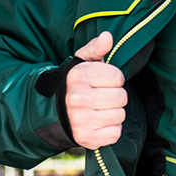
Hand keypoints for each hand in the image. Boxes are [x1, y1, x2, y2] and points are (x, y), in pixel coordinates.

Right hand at [65, 31, 126, 148]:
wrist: (54, 111)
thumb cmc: (76, 84)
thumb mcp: (82, 62)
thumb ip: (96, 48)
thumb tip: (107, 37)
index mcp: (78, 77)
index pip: (118, 77)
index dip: (114, 79)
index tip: (102, 82)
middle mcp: (78, 99)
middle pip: (121, 97)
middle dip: (115, 96)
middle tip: (102, 97)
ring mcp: (81, 120)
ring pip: (120, 116)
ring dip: (114, 113)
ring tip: (100, 110)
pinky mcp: (86, 138)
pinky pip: (115, 133)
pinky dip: (111, 129)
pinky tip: (99, 123)